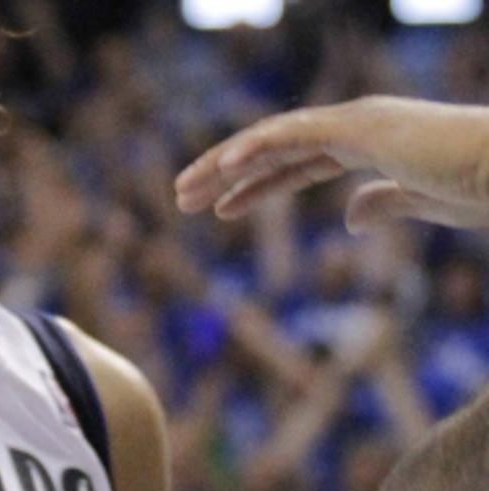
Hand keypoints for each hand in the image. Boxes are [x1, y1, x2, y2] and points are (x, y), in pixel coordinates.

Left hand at [176, 96, 488, 232]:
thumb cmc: (483, 186)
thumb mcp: (422, 203)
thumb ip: (386, 203)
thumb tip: (351, 218)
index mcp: (370, 143)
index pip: (296, 162)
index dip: (255, 184)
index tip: (219, 207)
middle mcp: (358, 125)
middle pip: (274, 148)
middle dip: (226, 171)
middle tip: (183, 196)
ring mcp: (358, 121)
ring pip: (273, 139)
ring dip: (224, 163)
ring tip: (185, 189)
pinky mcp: (362, 126)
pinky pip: (295, 134)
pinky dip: (257, 148)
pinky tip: (224, 168)